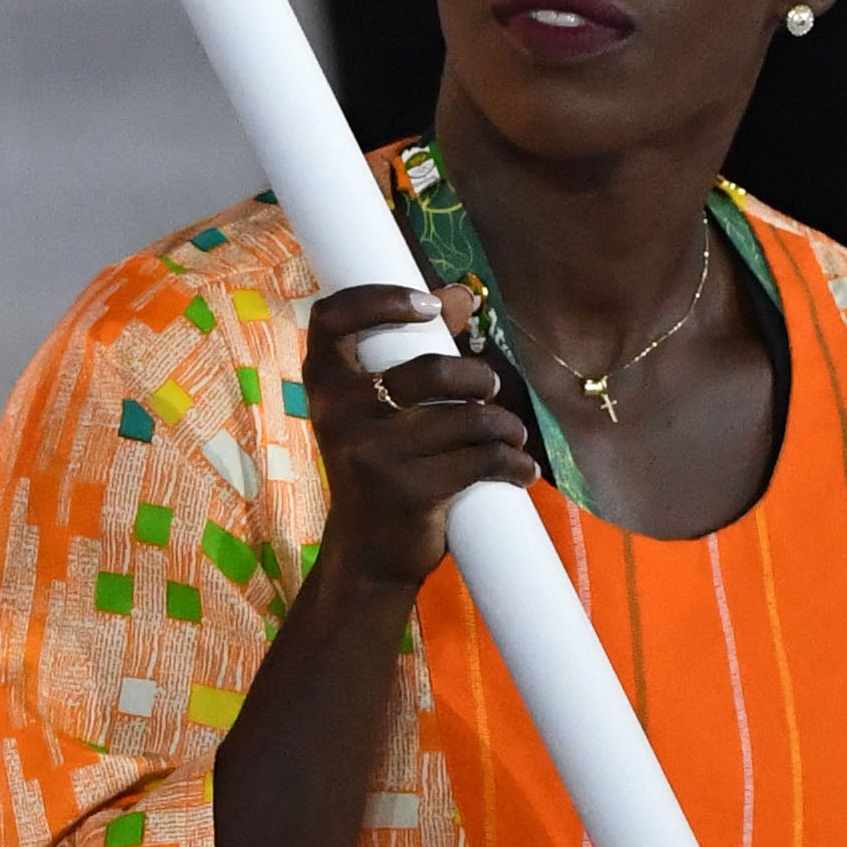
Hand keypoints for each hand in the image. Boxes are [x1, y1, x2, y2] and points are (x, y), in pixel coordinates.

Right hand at [304, 280, 538, 593]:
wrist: (365, 555)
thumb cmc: (379, 467)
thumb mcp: (377, 410)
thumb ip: (413, 349)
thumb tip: (459, 291)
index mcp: (325, 387)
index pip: (333, 318)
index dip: (382, 299)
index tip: (430, 308)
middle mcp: (342, 415)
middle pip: (432, 370)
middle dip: (477, 378)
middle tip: (490, 390)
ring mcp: (375, 454)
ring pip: (468, 418)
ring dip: (504, 426)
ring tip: (511, 435)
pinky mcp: (412, 491)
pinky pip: (483, 460)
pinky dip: (513, 464)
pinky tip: (521, 469)